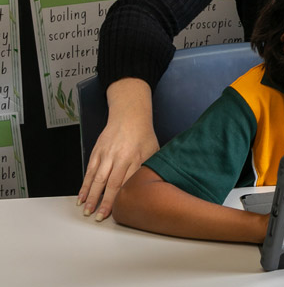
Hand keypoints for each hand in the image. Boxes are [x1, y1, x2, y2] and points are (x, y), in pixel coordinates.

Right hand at [78, 79, 158, 220]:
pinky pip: (89, 171)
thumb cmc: (144, 135)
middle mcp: (119, 157)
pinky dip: (84, 184)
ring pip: (97, 178)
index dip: (122, 198)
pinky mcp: (96, 152)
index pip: (127, 182)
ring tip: (86, 210)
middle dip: (104, 201)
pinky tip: (81, 196)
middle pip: (110, 183)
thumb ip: (149, 168)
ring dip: (90, 196)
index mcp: (135, 158)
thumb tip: (151, 187)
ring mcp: (106, 154)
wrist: (129, 115)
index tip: (119, 211)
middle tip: (99, 217)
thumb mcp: (153, 150)